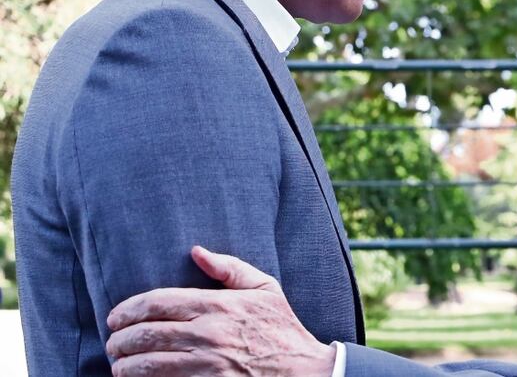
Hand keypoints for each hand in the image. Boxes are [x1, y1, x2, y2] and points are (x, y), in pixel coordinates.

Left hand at [106, 245, 335, 375]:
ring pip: (148, 364)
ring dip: (125, 365)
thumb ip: (229, 268)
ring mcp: (207, 365)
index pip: (158, 302)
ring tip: (119, 364)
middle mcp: (209, 334)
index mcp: (218, 305)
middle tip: (113, 342)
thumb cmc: (281, 328)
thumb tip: (196, 251)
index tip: (114, 316)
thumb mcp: (265, 289)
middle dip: (120, 339)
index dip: (127, 309)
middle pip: (146, 334)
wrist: (305, 372)